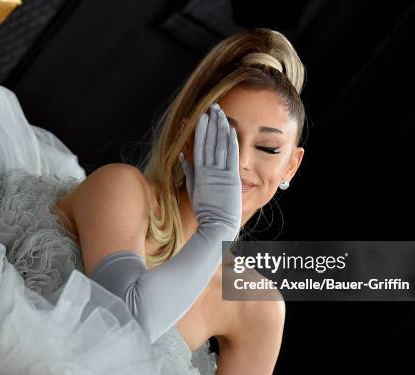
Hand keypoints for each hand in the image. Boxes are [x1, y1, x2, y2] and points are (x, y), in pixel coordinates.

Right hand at [179, 103, 241, 235]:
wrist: (216, 226)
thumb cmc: (206, 212)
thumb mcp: (193, 191)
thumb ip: (189, 173)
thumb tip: (183, 157)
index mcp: (198, 173)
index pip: (199, 146)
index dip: (201, 130)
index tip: (202, 116)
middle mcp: (208, 170)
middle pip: (209, 142)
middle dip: (211, 123)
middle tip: (213, 107)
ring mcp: (220, 174)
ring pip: (220, 146)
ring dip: (221, 128)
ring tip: (221, 113)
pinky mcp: (231, 179)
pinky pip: (231, 157)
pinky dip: (231, 143)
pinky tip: (231, 130)